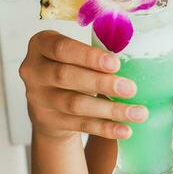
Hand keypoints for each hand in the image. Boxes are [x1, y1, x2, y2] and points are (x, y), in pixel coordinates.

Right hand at [19, 31, 147, 141]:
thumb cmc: (73, 68)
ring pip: (75, 104)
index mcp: (41, 45)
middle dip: (102, 83)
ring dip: (109, 109)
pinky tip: (125, 129)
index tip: (116, 64)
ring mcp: (38, 98)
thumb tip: (136, 61)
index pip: (61, 48)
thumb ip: (97, 55)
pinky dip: (105, 128)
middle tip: (131, 89)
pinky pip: (80, 125)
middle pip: (66, 76)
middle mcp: (33, 71)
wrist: (52, 103)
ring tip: (138, 113)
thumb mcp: (77, 55)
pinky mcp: (47, 121)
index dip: (89, 56)